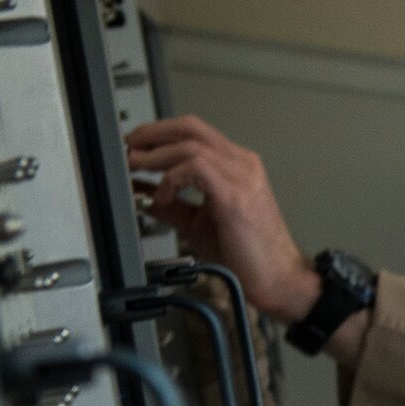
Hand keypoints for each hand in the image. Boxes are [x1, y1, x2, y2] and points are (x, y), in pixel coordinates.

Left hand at [123, 116, 320, 320]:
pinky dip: (171, 178)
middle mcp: (242, 166)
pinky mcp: (236, 196)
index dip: (160, 132)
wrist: (276, 278)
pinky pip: (196, 167)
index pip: (194, 133)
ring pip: (190, 145)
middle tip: (127, 148)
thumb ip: (172, 206)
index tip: (135, 145)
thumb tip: (143, 194)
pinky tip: (162, 196)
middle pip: (191, 127)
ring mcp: (242, 178)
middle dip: (152, 134)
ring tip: (136, 169)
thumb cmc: (247, 254)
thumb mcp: (198, 224)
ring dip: (155, 155)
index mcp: (237, 167)